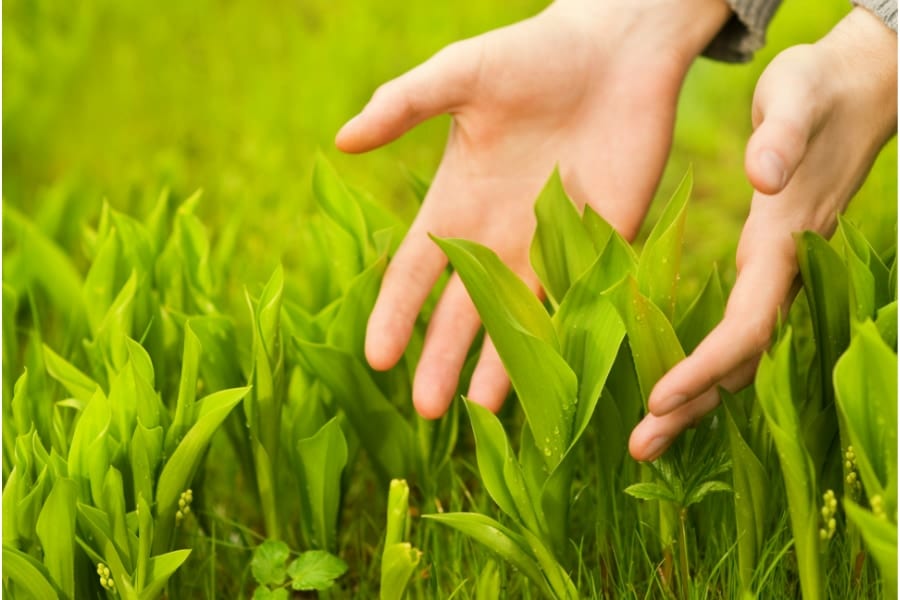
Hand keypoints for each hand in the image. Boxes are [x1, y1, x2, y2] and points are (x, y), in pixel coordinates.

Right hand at [337, 0, 730, 418]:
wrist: (619, 47)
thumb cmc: (534, 54)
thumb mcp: (460, 75)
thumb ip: (404, 105)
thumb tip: (342, 140)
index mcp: (458, 202)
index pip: (415, 272)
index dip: (396, 314)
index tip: (377, 359)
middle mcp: (499, 234)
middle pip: (463, 311)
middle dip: (443, 359)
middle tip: (428, 412)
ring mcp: (552, 243)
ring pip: (521, 319)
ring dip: (503, 365)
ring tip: (486, 414)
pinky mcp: (605, 240)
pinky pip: (581, 297)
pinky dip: (569, 337)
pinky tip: (557, 377)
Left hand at [630, 6, 897, 461]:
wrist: (855, 93)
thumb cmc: (817, 92)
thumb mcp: (797, 95)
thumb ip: (781, 135)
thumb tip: (763, 175)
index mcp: (783, 244)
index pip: (747, 325)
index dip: (706, 366)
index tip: (658, 398)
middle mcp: (782, 273)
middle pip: (740, 361)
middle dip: (691, 407)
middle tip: (638, 449)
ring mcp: (778, 276)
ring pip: (738, 357)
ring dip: (693, 401)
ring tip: (645, 441)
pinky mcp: (766, 270)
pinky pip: (735, 335)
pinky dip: (704, 370)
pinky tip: (672, 392)